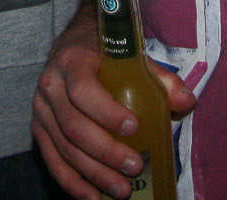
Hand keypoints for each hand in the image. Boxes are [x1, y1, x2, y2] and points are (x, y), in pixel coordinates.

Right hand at [31, 16, 194, 199]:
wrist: (74, 43)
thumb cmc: (105, 52)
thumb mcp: (131, 56)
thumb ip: (160, 78)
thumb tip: (187, 101)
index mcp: (72, 61)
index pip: (83, 90)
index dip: (106, 112)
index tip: (134, 127)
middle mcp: (51, 86)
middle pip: (73, 126)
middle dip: (105, 152)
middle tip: (134, 166)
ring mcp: (41, 111)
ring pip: (64, 148)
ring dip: (93, 173)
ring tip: (122, 189)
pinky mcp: (39, 130)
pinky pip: (53, 162)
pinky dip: (73, 183)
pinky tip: (94, 197)